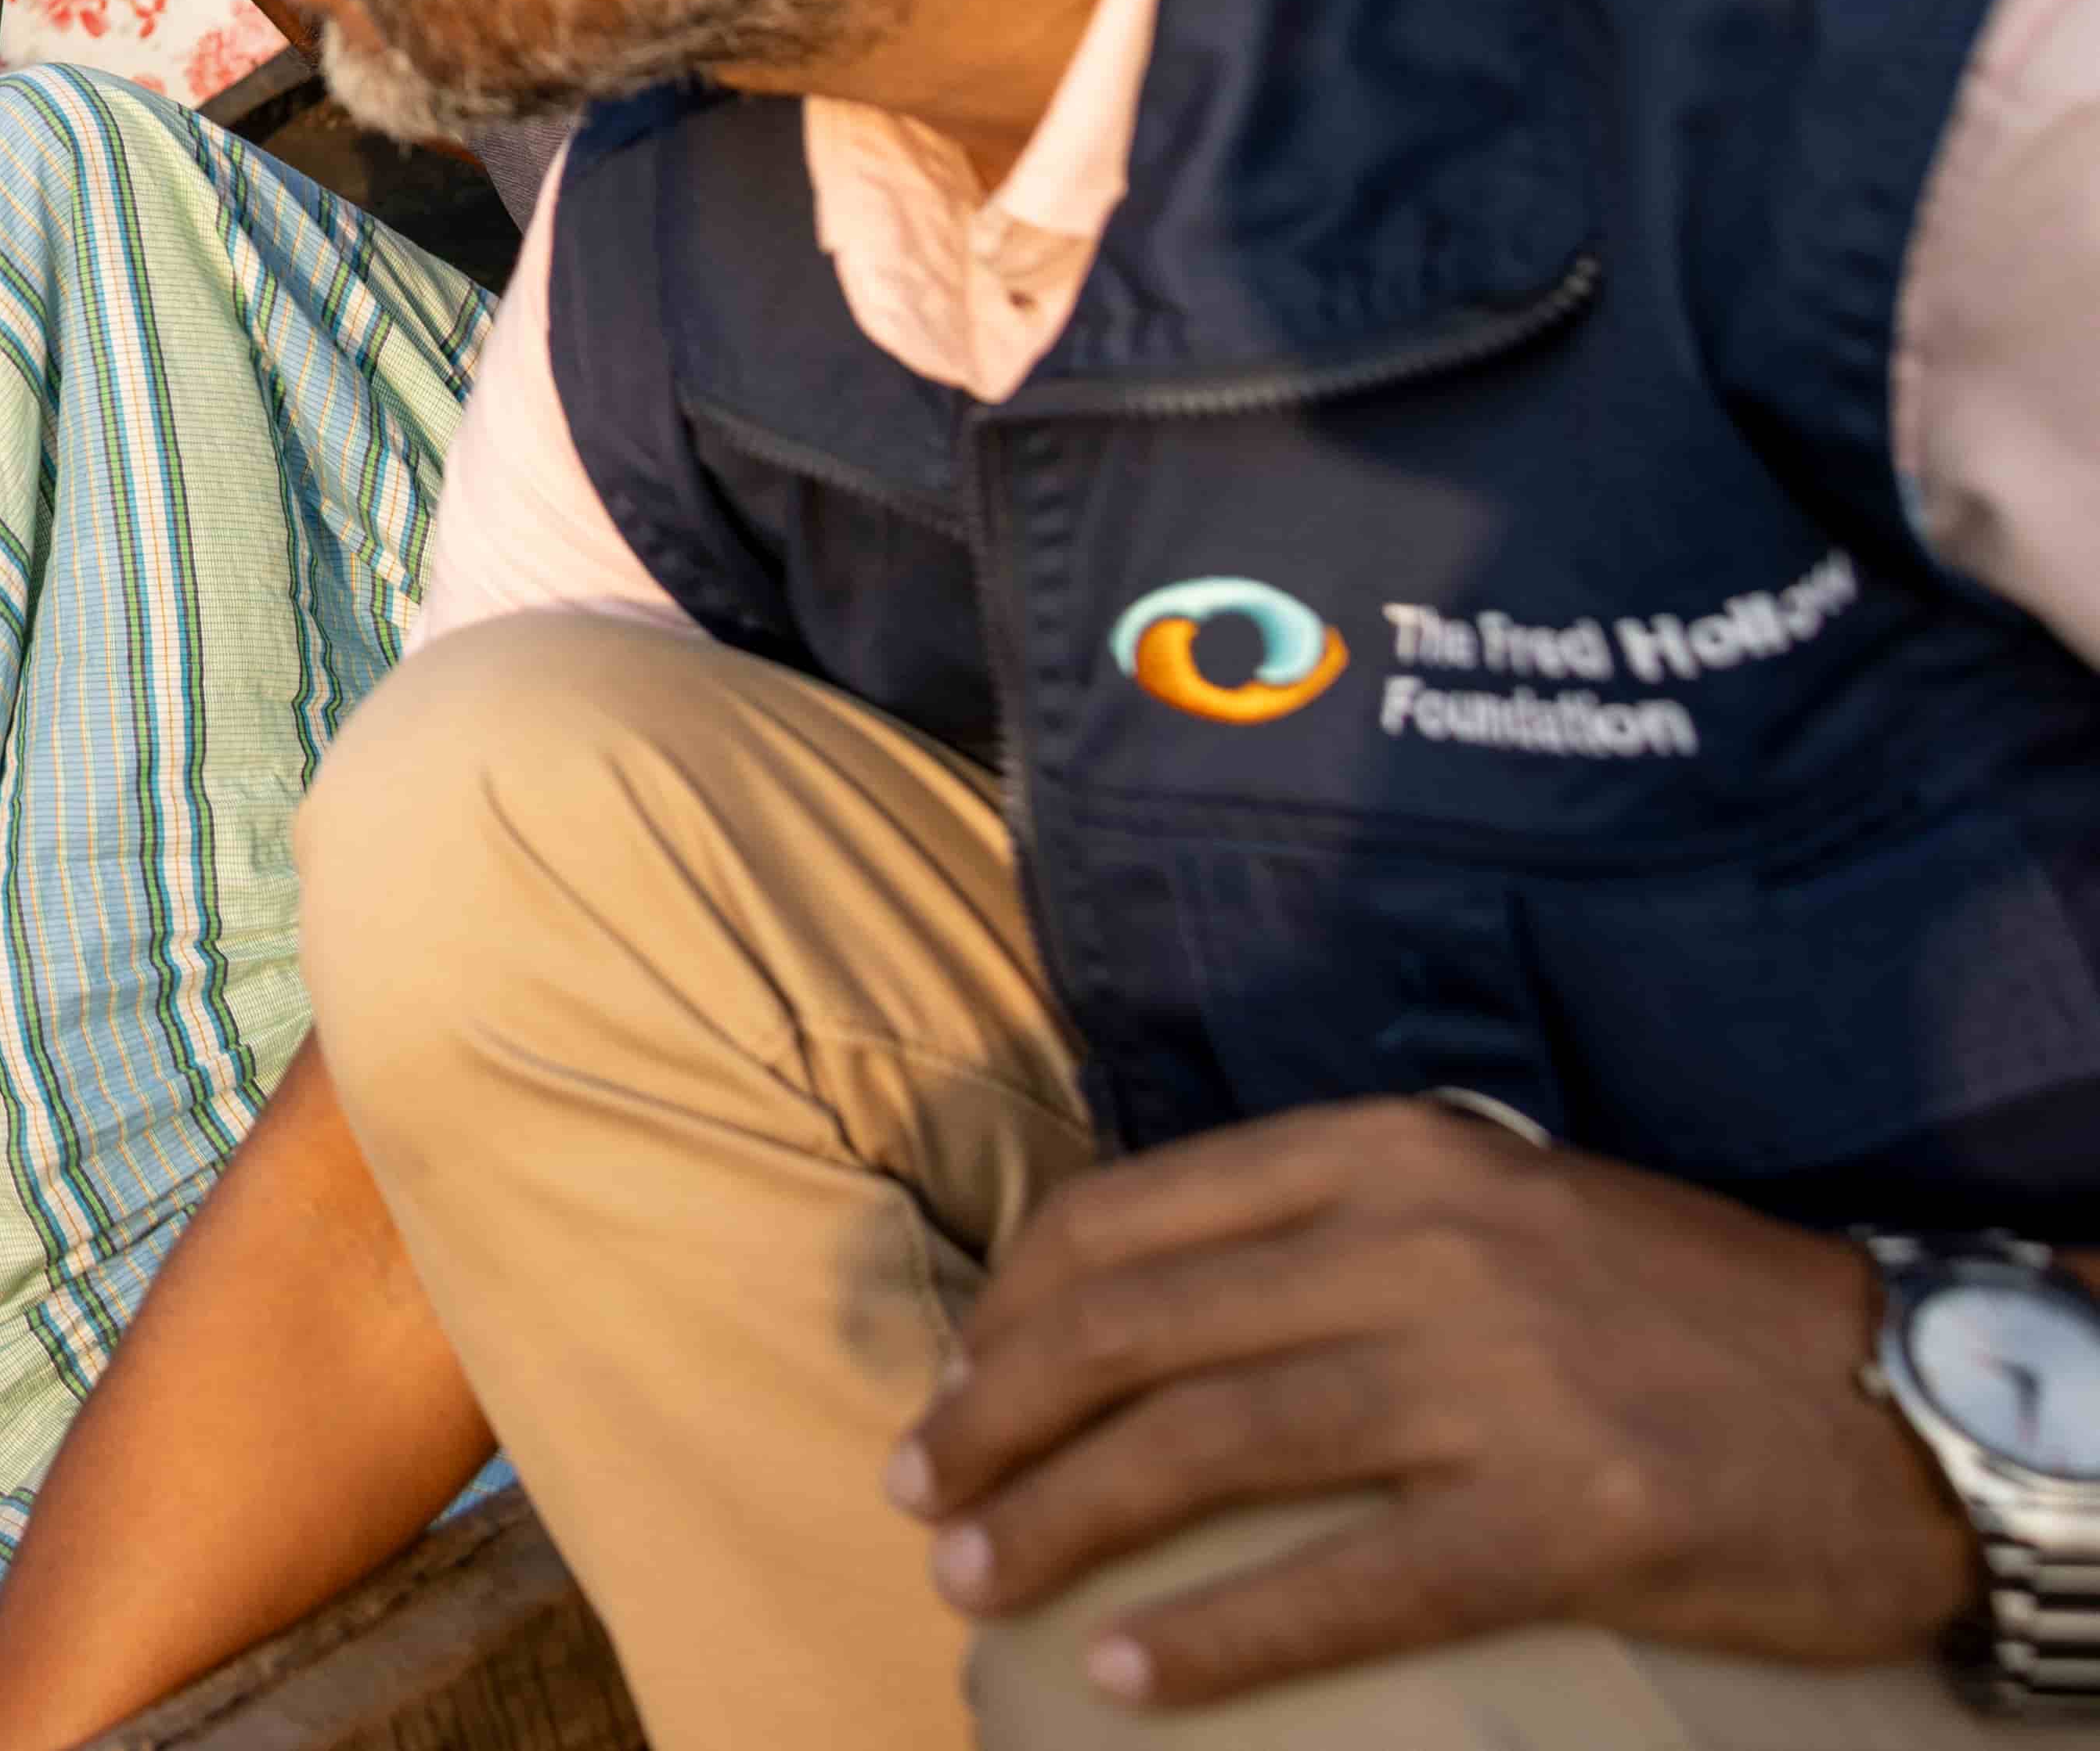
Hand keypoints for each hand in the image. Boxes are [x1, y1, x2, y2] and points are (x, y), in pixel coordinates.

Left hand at [895, 1097, 1978, 1706]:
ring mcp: (1490, 1383)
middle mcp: (1419, 1246)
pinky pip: (1340, 1585)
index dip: (1011, 1312)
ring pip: (1202, 1447)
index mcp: (1386, 1156)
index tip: (955, 1383)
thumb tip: (1147, 1306)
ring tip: (971, 1583)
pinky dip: (1213, 1633)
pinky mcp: (1562, 1522)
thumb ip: (1330, 1232)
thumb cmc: (1680, 1313)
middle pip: (1133, 1332)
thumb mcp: (1494, 1207)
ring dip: (1057, 1521)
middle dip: (994, 1419)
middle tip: (920, 1497)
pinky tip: (1125, 1671)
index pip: (1126, 1220)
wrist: (1906, 1408)